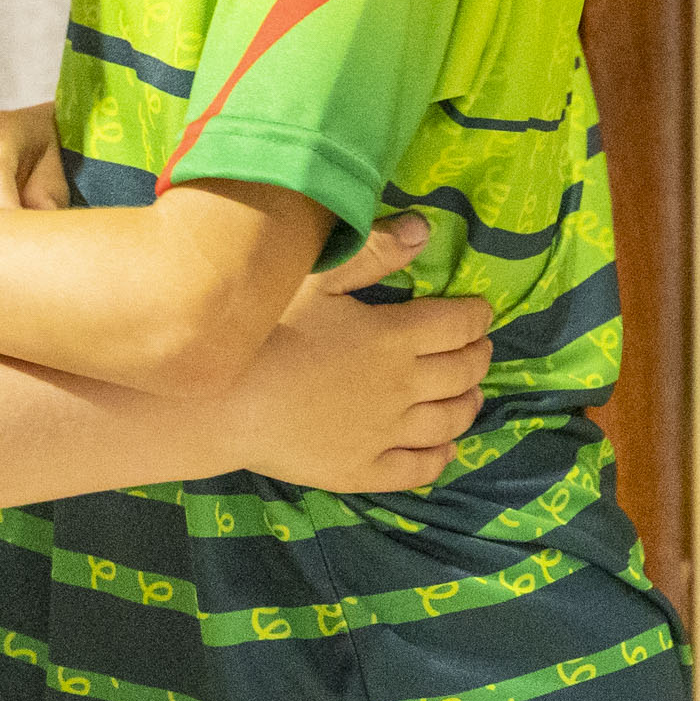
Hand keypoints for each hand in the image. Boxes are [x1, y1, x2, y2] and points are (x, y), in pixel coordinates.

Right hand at [223, 220, 491, 491]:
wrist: (219, 403)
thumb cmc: (263, 331)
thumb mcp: (313, 277)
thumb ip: (371, 252)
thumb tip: (423, 230)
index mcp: (394, 337)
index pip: (457, 324)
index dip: (476, 315)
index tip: (480, 311)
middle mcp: (402, 388)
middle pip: (462, 372)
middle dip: (478, 355)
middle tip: (479, 346)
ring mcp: (386, 435)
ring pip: (449, 422)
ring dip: (469, 404)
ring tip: (472, 393)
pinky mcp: (363, 470)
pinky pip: (419, 468)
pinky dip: (441, 455)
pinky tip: (444, 447)